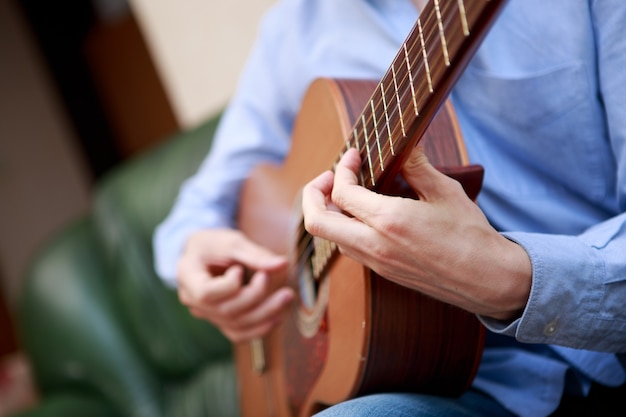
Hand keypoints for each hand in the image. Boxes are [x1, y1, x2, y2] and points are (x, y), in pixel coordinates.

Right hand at [177, 228, 293, 342]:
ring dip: (265, 314)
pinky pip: (239, 333)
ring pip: (236, 324)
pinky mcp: (220, 320)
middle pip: (226, 310)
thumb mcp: (231, 241)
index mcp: (187, 276)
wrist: (204, 253)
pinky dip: (259, 328)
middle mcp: (193, 301)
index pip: (207, 293)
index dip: (229, 285)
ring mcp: (206, 314)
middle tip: (275, 279)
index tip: (240, 269)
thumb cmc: (215, 243)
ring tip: (286, 297)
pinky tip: (278, 316)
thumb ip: (255, 254)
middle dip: (256, 297)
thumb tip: (283, 264)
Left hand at [302, 146, 530, 320]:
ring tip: (347, 192)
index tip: (354, 155)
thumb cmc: (471, 235)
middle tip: (329, 178)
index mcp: (389, 221)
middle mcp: (375, 245)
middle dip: (312, 194)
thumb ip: (417, 166)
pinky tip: (364, 214)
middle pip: (317, 222)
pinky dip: (345, 228)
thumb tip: (404, 145)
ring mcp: (376, 263)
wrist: (487, 280)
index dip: (342, 168)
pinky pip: (350, 248)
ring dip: (328, 212)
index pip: (342, 192)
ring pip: (331, 237)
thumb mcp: (446, 192)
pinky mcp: (383, 272)